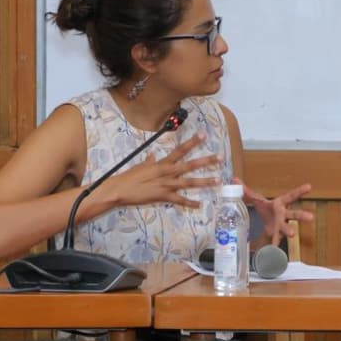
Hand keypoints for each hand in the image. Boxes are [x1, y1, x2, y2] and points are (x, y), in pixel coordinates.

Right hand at [104, 133, 221, 209]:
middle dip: (206, 161)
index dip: (192, 142)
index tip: (203, 135)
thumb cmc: (129, 177)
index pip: (179, 150)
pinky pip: (179, 200)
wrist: (120, 189)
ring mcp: (166, 184)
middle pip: (190, 165)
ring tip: (218, 180)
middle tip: (220, 157)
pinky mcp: (163, 196)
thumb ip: (149, 161)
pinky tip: (199, 205)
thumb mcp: (141, 166)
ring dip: (204, 182)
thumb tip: (152, 155)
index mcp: (162, 163)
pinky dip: (189, 203)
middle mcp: (167, 172)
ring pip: (189, 182)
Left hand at [233, 177, 313, 245]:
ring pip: (287, 227)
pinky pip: (276, 239)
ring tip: (292, 235)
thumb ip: (246, 191)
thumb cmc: (266, 208)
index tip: (309, 186)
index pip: (291, 196)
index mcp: (280, 203)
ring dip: (289, 231)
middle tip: (311, 217)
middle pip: (294, 213)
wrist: (266, 221)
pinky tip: (274, 250)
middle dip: (301, 215)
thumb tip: (234, 179)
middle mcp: (283, 214)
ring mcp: (281, 225)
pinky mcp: (276, 234)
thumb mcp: (257, 199)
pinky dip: (274, 244)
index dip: (300, 191)